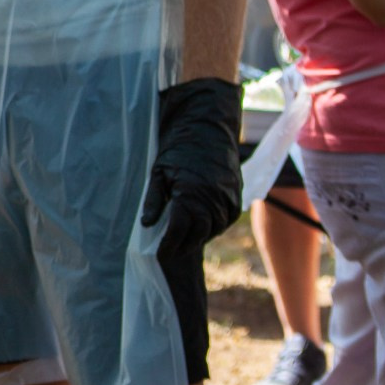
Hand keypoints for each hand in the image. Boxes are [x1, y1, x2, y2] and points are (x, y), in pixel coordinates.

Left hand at [142, 77, 242, 260]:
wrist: (208, 128)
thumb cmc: (179, 149)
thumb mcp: (158, 172)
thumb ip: (153, 200)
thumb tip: (147, 225)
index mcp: (192, 193)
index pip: (179, 230)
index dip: (169, 245)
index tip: (159, 255)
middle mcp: (214, 200)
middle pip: (197, 234)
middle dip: (182, 246)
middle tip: (168, 253)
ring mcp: (229, 200)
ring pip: (212, 230)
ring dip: (196, 238)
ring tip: (180, 243)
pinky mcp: (237, 199)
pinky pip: (224, 221)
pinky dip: (210, 228)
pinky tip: (198, 229)